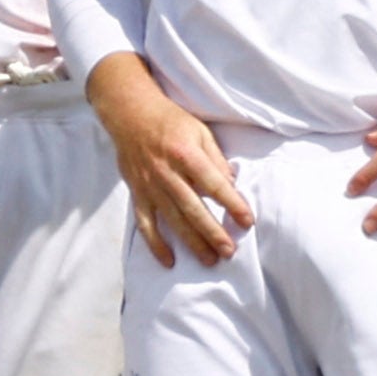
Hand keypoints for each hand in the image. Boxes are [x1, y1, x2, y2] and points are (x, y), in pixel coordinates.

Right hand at [95, 56, 252, 265]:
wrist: (130, 114)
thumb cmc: (170, 121)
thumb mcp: (200, 131)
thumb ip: (215, 159)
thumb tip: (230, 185)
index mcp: (186, 154)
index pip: (214, 184)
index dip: (232, 204)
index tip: (247, 221)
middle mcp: (167, 173)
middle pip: (193, 209)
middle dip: (213, 233)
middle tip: (229, 252)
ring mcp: (150, 186)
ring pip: (173, 220)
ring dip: (192, 243)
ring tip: (209, 260)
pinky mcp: (137, 194)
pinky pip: (145, 224)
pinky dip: (155, 244)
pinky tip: (169, 261)